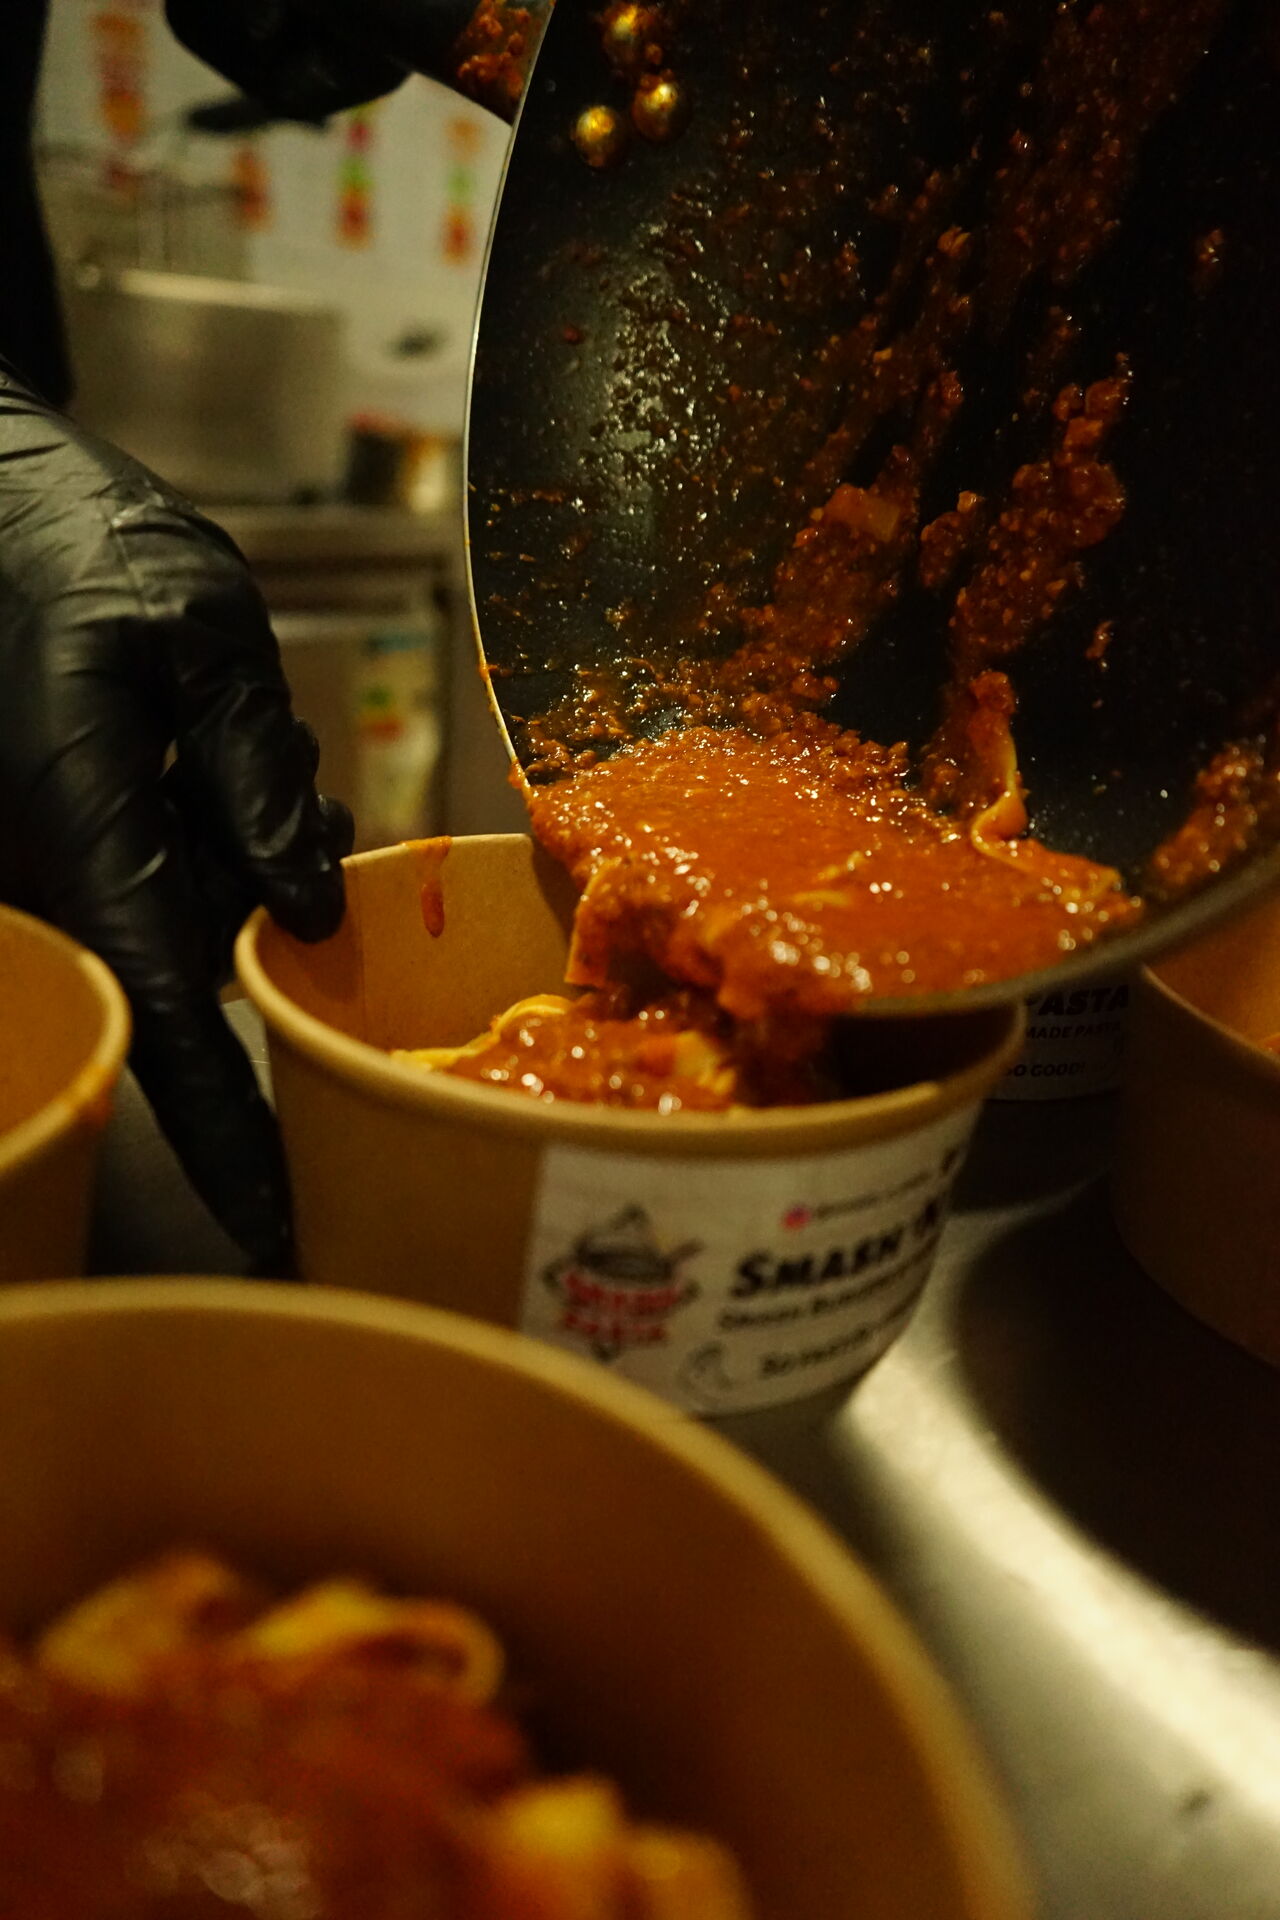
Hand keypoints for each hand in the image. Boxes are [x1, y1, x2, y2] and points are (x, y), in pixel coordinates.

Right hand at [0, 364, 352, 1273]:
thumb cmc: (78, 537)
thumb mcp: (196, 626)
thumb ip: (251, 764)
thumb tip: (301, 905)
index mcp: (79, 818)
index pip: (161, 1010)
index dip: (220, 1125)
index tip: (272, 1219)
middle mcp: (53, 860)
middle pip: (191, 972)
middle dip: (277, 940)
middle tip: (311, 843)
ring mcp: (53, 853)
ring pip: (187, 926)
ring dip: (255, 877)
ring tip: (271, 780)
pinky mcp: (67, 832)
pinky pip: (163, 883)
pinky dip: (225, 849)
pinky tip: (244, 779)